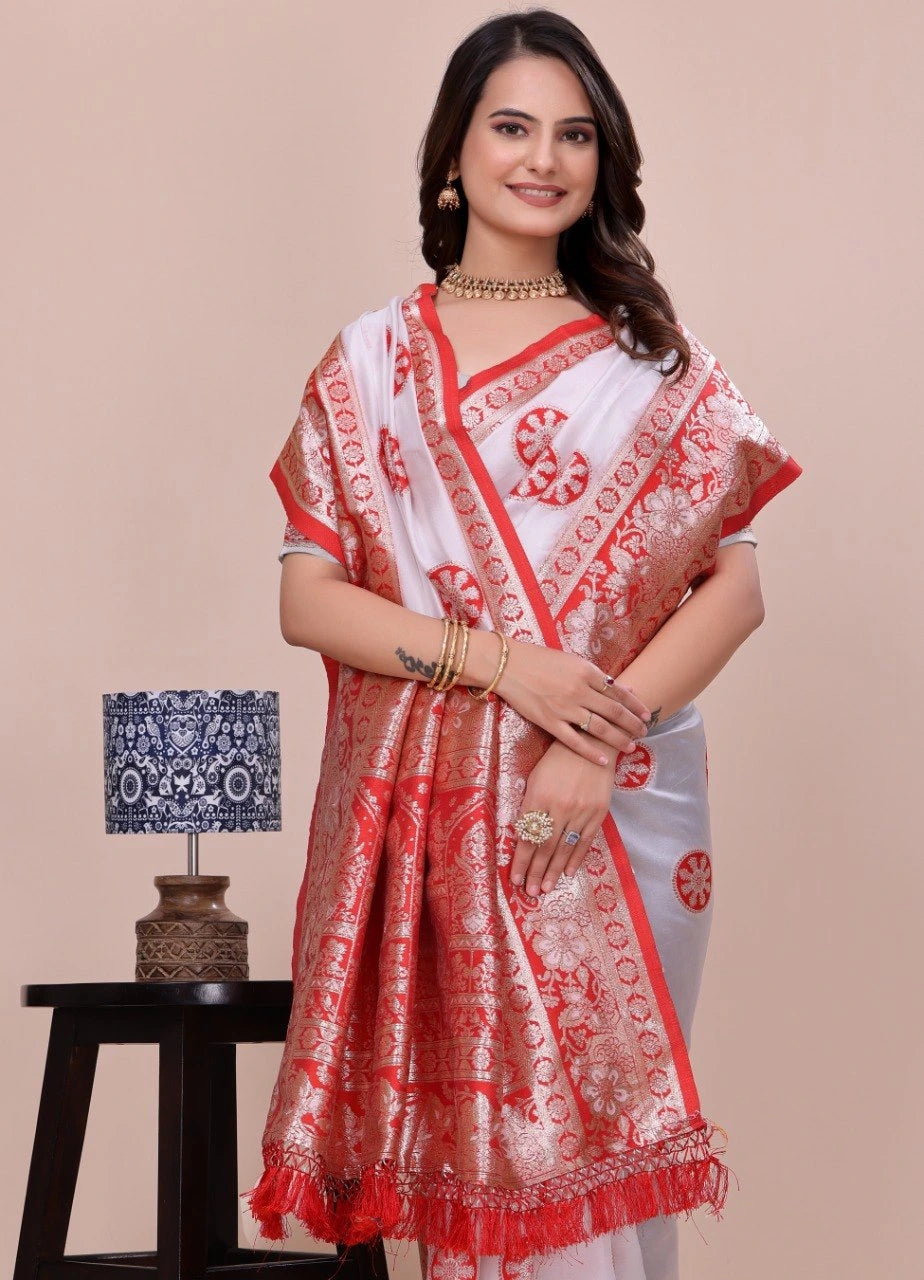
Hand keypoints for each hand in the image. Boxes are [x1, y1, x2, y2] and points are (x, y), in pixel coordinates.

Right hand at [495, 639, 650, 765]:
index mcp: (586, 672)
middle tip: (644, 732)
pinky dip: (591, 752)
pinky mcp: (549, 722)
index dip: (634, 704)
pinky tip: (603, 760)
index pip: (618, 691)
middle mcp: (579, 691)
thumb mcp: (571, 661)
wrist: (508, 665)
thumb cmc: (539, 660)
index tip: (646, 714)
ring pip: (600, 728)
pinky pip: (574, 741)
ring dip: (619, 739)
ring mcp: (565, 708)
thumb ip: (593, 675)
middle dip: (632, 724)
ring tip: (631, 747)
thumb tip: (617, 687)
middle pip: (614, 711)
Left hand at [511, 739, 620, 897]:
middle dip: (535, 871)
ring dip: (553, 871)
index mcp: (538, 796)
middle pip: (544, 846)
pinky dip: (576, 859)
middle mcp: (558, 807)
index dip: (520, 860)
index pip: (527, 836)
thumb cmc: (557, 760)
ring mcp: (580, 811)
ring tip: (545, 888)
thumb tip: (523, 835)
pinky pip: (585, 841)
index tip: (514, 878)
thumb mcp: (536, 777)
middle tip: (529, 892)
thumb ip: (530, 805)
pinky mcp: (598, 813)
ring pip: (563, 848)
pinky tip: (568, 873)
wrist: (592, 744)